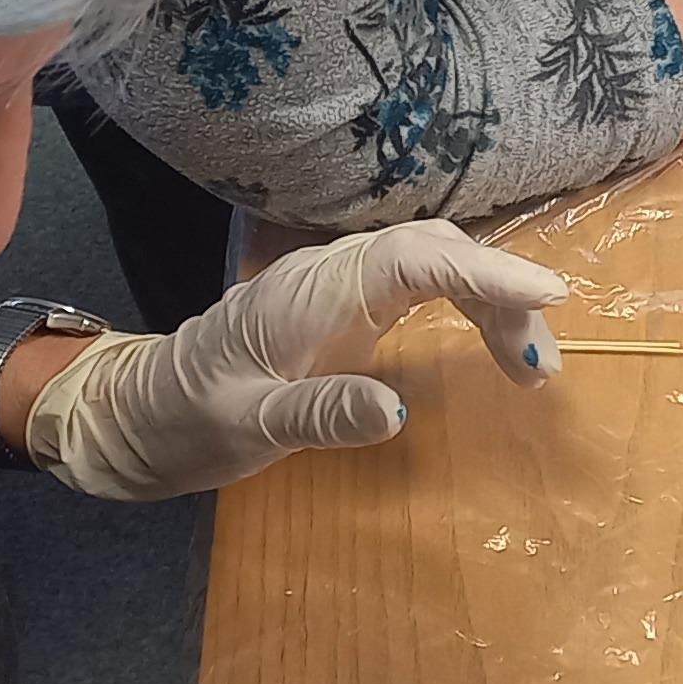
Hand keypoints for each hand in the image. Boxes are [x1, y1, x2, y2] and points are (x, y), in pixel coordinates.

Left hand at [21, 219, 563, 500]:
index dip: (484, 272)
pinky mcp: (341, 309)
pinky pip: (417, 287)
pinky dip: (465, 308)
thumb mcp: (247, 428)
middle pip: (434, 255)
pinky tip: (491, 344)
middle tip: (539, 369)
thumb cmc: (186, 421)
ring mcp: (335, 289)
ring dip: (490, 303)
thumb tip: (396, 410)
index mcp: (307, 295)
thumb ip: (319, 414)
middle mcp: (328, 277)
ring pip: (431, 268)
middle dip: (500, 295)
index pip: (411, 260)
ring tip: (529, 369)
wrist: (137, 414)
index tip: (546, 295)